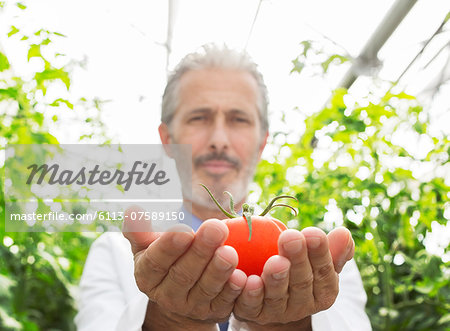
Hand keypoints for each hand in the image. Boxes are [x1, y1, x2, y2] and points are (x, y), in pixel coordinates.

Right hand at [122, 207, 246, 325]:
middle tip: (215, 230)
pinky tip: (242, 276)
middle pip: (183, 274)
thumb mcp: (149, 247)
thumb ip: (141, 232)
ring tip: (230, 252)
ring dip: (219, 271)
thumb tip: (132, 211)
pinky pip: (226, 302)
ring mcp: (192, 306)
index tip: (183, 230)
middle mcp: (168, 295)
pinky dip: (234, 290)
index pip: (155, 262)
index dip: (168, 247)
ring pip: (206, 289)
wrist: (182, 296)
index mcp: (148, 276)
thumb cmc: (167, 261)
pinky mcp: (215, 312)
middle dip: (200, 252)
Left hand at [233, 226, 353, 327]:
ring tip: (274, 261)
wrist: (267, 295)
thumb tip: (344, 233)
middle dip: (297, 260)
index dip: (319, 253)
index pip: (324, 271)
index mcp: (323, 292)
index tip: (312, 232)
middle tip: (291, 238)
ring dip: (275, 279)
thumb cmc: (296, 268)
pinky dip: (249, 294)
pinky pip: (250, 305)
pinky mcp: (252, 314)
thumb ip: (331, 249)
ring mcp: (277, 312)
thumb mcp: (315, 259)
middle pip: (301, 283)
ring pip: (277, 297)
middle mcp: (302, 306)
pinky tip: (247, 279)